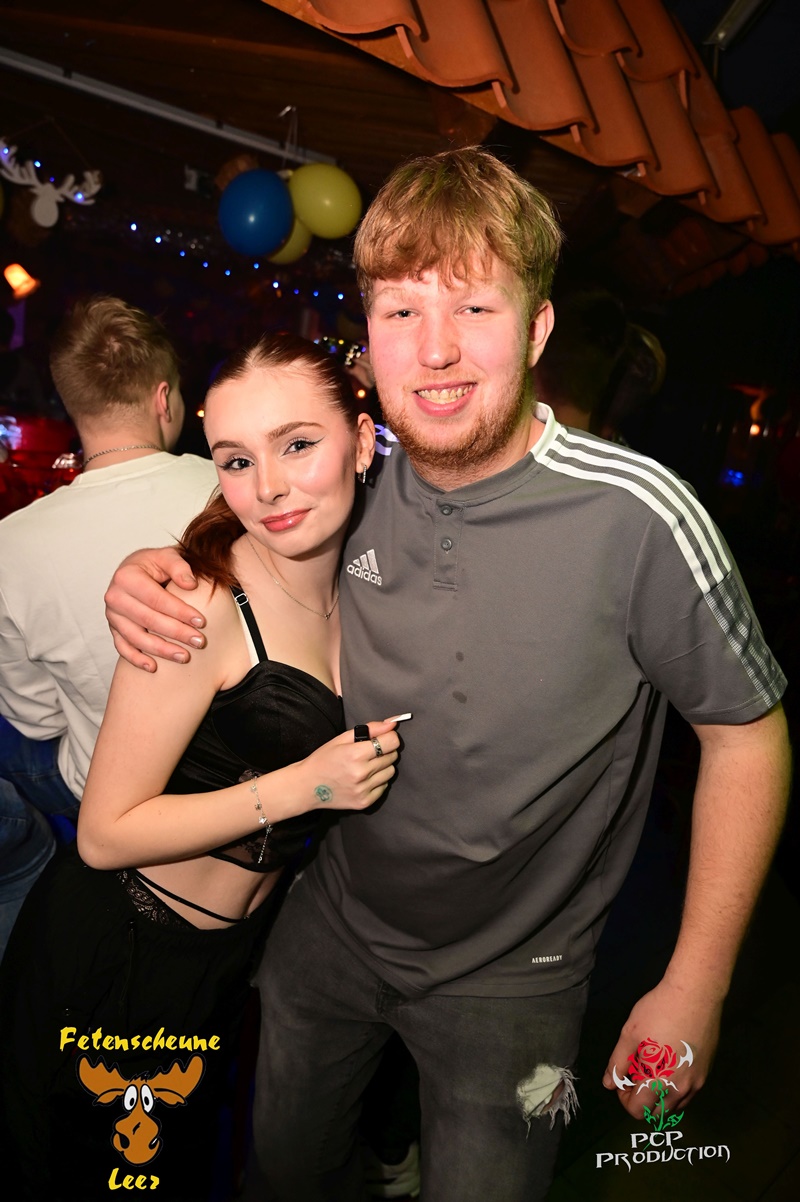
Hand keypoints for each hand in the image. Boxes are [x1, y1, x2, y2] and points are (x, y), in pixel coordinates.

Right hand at [104, 547, 205, 671]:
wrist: (136, 571)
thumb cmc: (154, 565)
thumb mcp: (166, 556)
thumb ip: (179, 566)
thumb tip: (191, 584)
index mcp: (126, 576)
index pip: (157, 599)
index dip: (180, 611)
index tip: (201, 621)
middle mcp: (114, 596)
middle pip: (148, 620)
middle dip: (176, 633)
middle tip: (199, 641)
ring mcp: (112, 615)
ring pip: (136, 637)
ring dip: (161, 650)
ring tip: (184, 656)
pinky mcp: (113, 629)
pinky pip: (122, 648)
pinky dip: (136, 659)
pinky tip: (153, 667)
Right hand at [291, 720, 400, 813]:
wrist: (306, 786)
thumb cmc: (323, 760)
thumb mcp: (342, 738)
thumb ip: (370, 729)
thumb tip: (392, 723)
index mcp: (355, 754)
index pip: (391, 742)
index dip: (389, 737)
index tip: (383, 738)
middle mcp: (361, 773)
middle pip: (392, 756)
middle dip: (385, 751)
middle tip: (370, 752)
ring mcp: (363, 790)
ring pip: (390, 772)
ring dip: (382, 766)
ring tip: (366, 766)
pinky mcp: (364, 802)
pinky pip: (384, 787)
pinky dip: (378, 781)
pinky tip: (364, 779)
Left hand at [602, 979, 722, 1119]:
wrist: (695, 995)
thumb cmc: (658, 1011)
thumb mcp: (630, 1034)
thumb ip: (618, 1063)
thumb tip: (609, 1084)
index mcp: (659, 1082)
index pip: (638, 1110)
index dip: (624, 1098)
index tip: (623, 1079)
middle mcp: (681, 1089)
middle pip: (656, 1113)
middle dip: (641, 1100)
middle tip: (635, 1074)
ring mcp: (697, 1082)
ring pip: (674, 1105)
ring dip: (658, 1096)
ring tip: (651, 1068)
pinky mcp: (706, 1072)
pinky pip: (688, 1094)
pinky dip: (674, 1089)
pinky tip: (668, 1065)